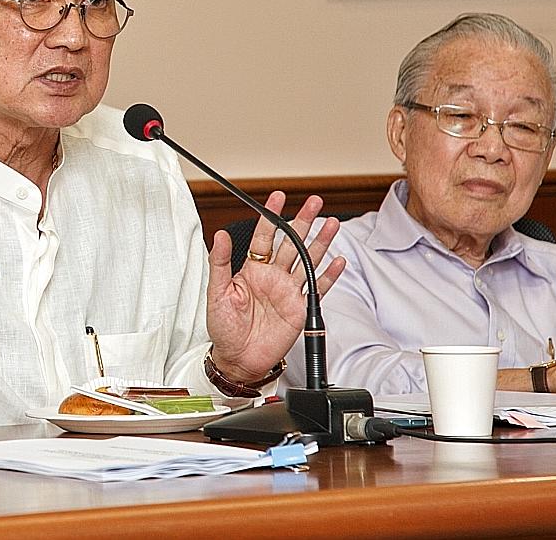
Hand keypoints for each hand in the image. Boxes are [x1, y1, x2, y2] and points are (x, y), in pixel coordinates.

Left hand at [205, 192, 345, 381]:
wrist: (238, 359)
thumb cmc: (224, 328)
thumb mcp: (217, 293)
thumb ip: (220, 263)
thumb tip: (219, 234)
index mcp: (252, 269)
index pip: (263, 236)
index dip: (271, 216)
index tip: (278, 197)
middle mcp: (272, 276)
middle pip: (291, 242)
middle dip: (303, 221)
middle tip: (314, 202)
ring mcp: (288, 291)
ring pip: (307, 260)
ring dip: (320, 242)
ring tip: (331, 223)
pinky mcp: (300, 308)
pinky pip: (318, 289)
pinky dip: (329, 276)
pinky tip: (338, 261)